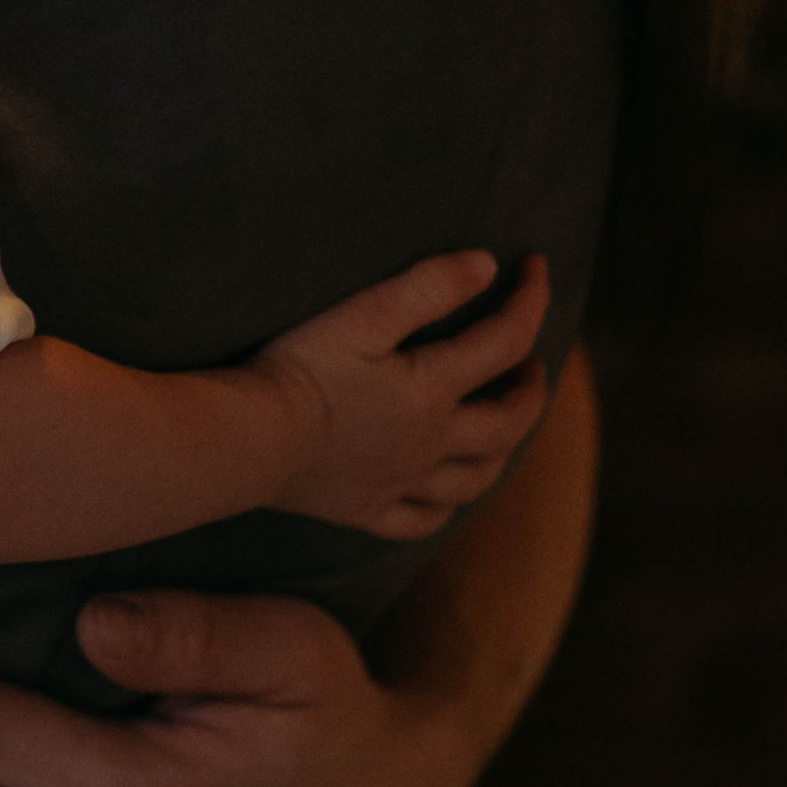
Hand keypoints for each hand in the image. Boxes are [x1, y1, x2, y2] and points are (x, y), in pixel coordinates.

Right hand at [255, 247, 549, 536]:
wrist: (251, 442)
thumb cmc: (301, 369)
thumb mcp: (364, 315)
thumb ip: (428, 288)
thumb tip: (488, 265)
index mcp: (434, 391)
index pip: (506, 341)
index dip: (530, 300)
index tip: (536, 266)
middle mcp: (431, 445)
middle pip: (508, 425)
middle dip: (530, 391)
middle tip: (532, 366)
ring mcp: (400, 484)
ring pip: (474, 479)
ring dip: (501, 452)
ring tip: (502, 430)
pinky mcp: (364, 510)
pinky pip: (421, 520)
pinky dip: (442, 507)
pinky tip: (440, 496)